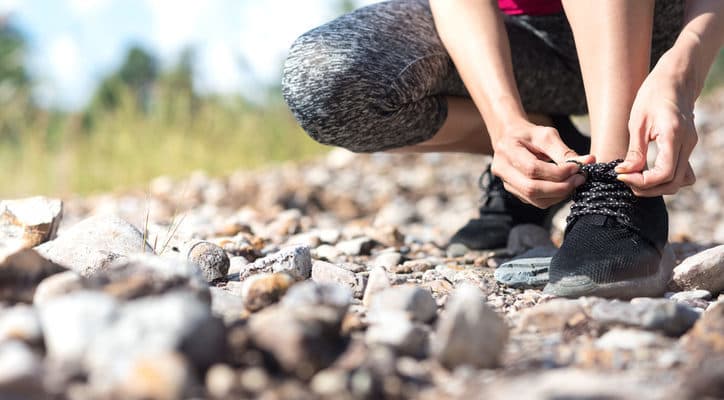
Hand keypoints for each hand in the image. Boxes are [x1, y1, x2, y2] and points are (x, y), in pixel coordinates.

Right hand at [490, 121, 594, 207]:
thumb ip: (564, 151)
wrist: (511, 139)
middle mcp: (502, 170)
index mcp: (507, 151)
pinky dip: (554, 197)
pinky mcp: (516, 192)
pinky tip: (563, 186)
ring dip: (559, 194)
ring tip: (574, 182)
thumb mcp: (546, 135)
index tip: (577, 167)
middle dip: (560, 187)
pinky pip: (537, 201)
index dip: (557, 172)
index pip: (532, 169)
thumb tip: (589, 161)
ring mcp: (507, 184)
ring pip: (535, 199)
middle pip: (532, 189)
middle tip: (579, 179)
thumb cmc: (529, 135)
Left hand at [615, 60, 697, 195]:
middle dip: (648, 188)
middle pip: (673, 182)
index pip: (664, 173)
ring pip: (680, 181)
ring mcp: (690, 146)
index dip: (642, 182)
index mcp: (673, 135)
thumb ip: (634, 151)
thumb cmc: (653, 95)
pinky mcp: (688, 146)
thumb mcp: (637, 122)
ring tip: (635, 179)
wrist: (674, 80)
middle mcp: (687, 143)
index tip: (622, 176)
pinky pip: (683, 172)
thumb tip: (626, 173)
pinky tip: (648, 173)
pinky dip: (667, 179)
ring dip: (658, 187)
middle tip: (626, 181)